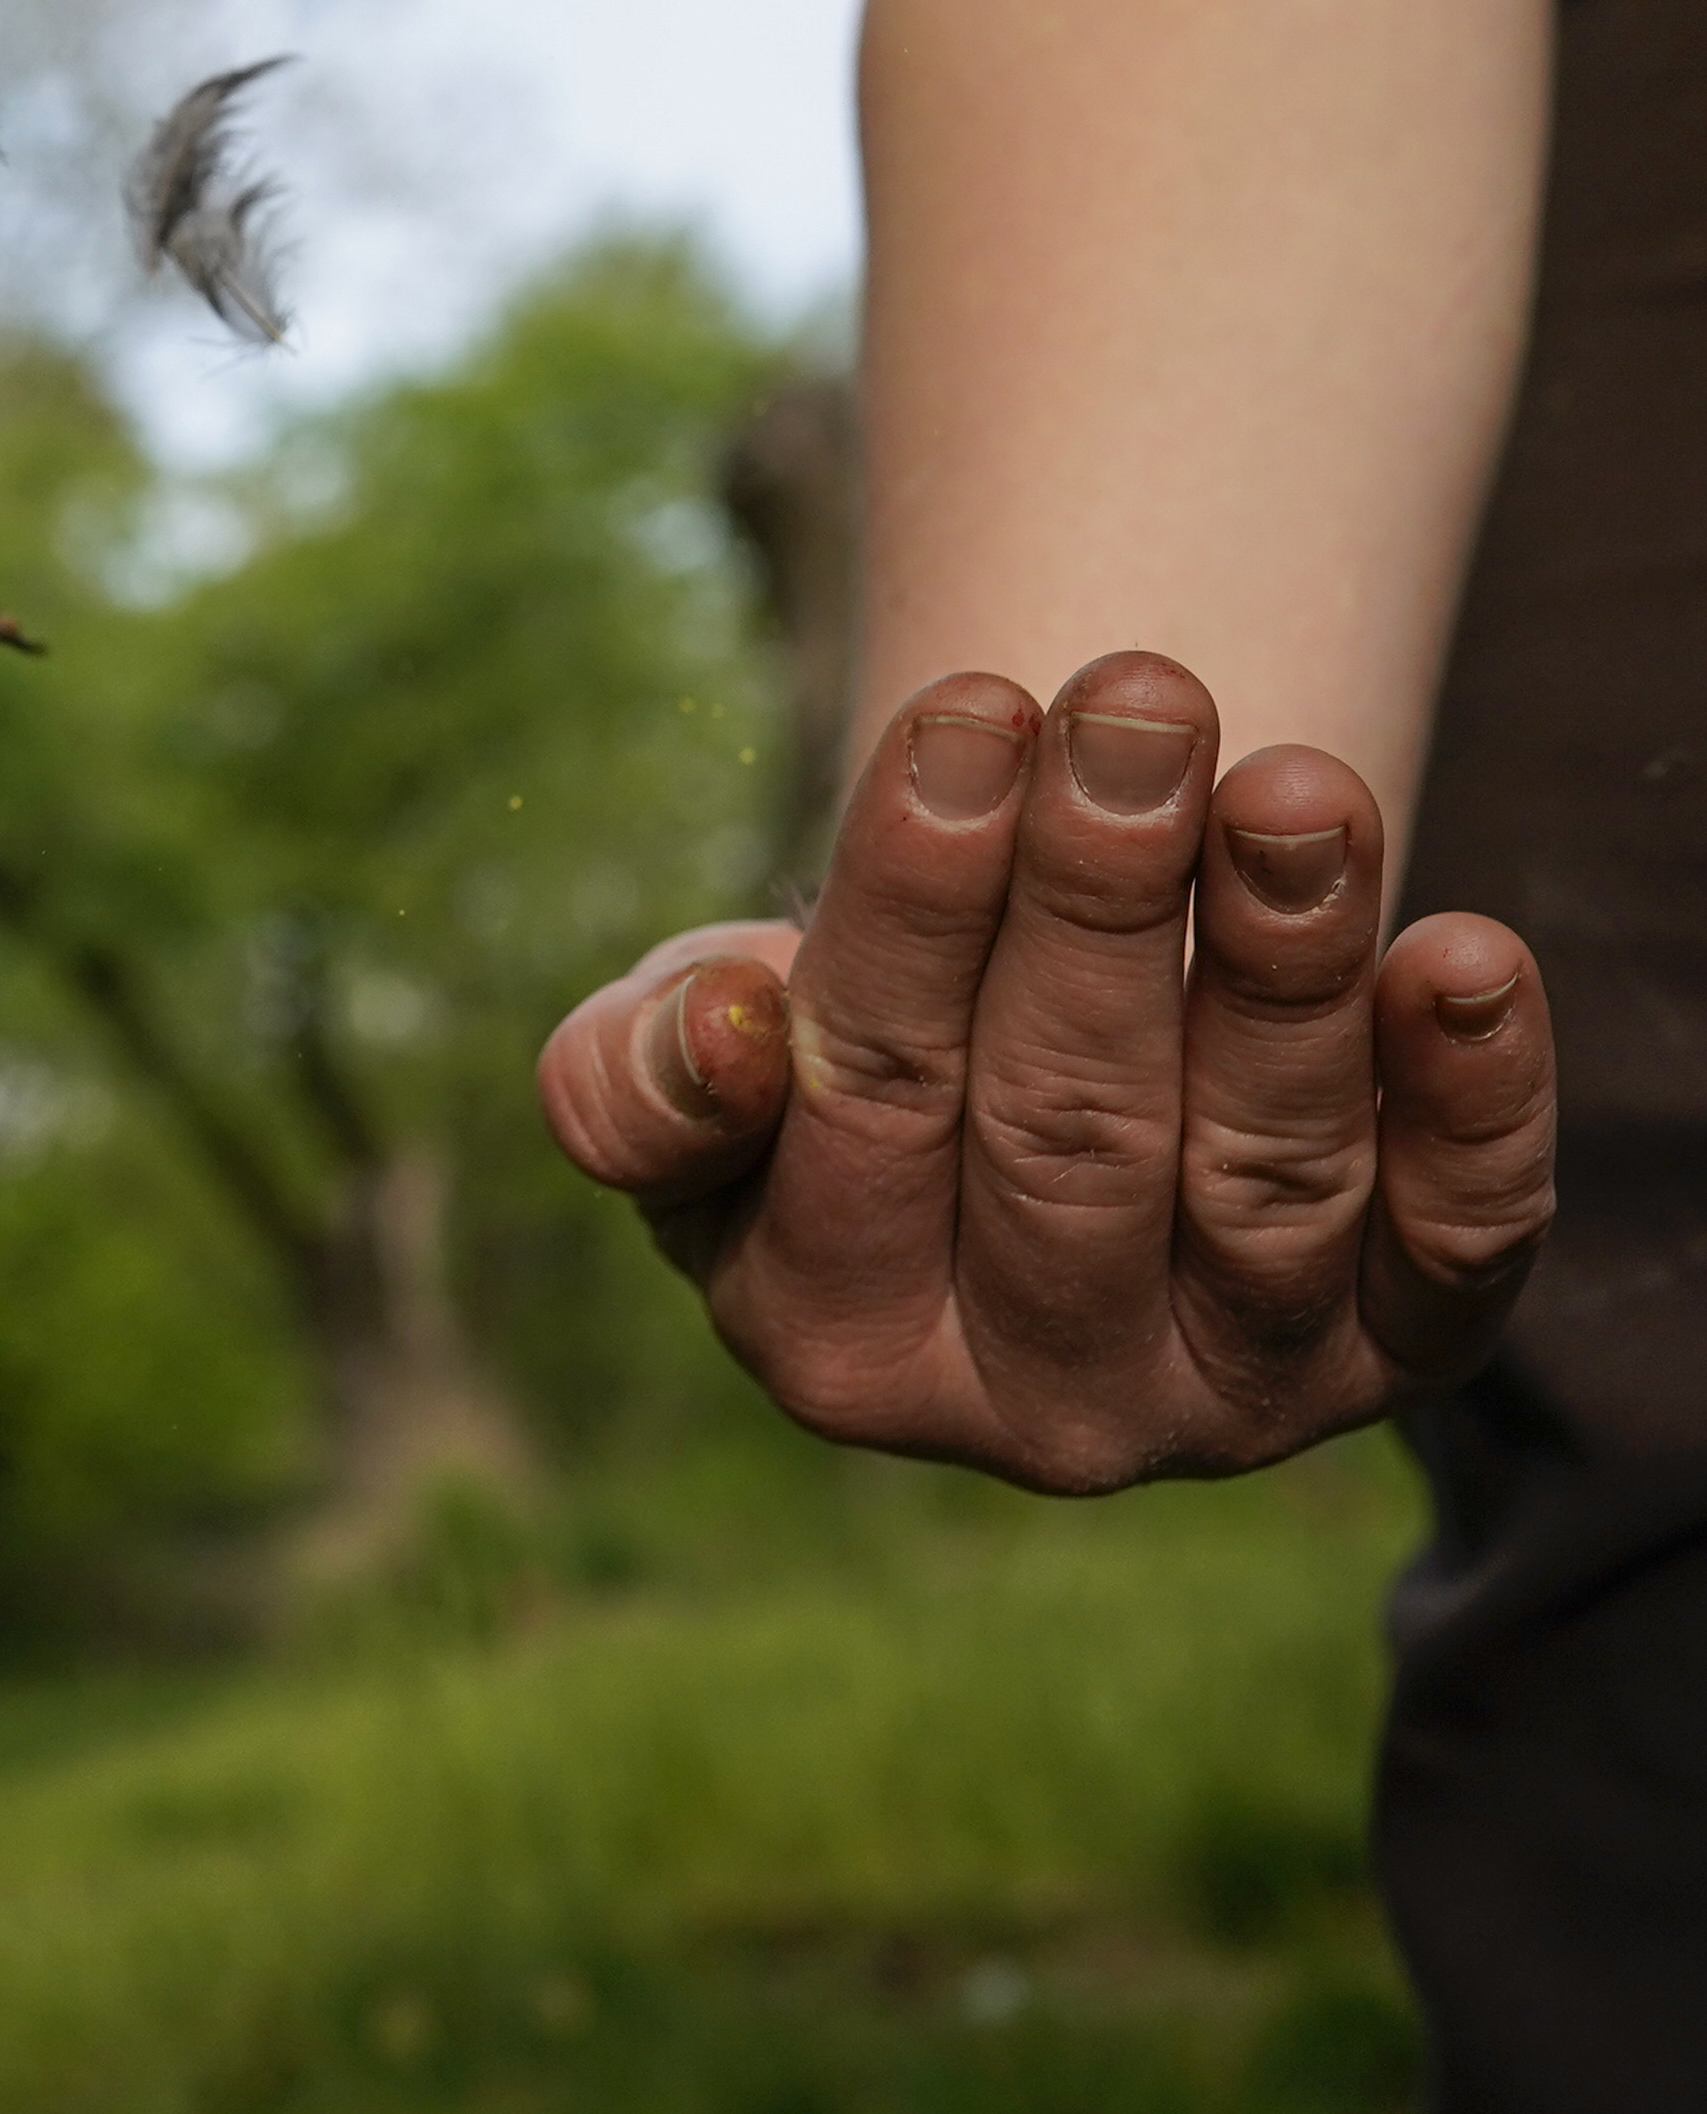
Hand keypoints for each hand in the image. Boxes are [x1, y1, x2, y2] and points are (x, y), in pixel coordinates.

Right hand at [538, 651, 1554, 1490]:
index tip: (968, 710)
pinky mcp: (1402, 1358)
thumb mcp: (685, 1054)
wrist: (1023, 1103)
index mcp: (829, 1346)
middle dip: (1104, 899)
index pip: (869, 1104)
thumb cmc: (835, 1053)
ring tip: (1294, 782)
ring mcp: (1228, 1396)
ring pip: (1266, 1178)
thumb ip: (637, 1077)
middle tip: (1140, 699)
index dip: (915, 905)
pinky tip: (1461, 956)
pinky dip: (1475, 1104)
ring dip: (1288, 968)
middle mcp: (1033, 1415)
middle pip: (1069, 1136)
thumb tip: (724, 1030)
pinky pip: (1460, 1245)